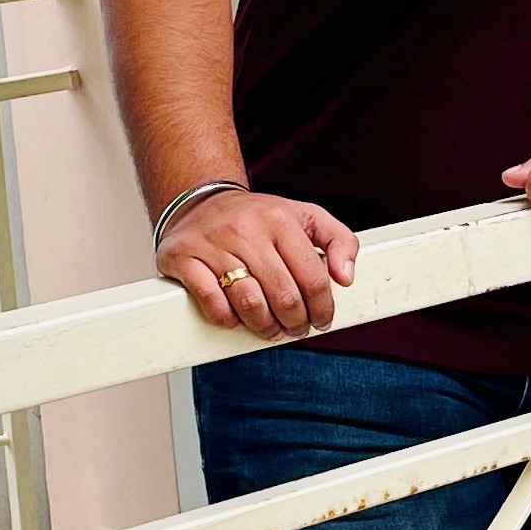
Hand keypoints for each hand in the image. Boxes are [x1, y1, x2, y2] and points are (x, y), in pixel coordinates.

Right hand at [156, 188, 357, 335]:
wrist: (200, 200)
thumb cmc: (259, 218)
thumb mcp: (306, 217)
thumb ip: (339, 241)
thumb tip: (347, 277)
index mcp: (280, 219)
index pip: (313, 277)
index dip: (323, 308)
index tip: (322, 320)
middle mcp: (246, 230)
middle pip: (283, 295)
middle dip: (295, 322)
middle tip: (296, 328)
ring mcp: (213, 244)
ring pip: (249, 303)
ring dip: (264, 326)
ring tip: (271, 328)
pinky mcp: (184, 258)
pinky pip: (211, 302)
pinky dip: (228, 319)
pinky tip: (237, 317)